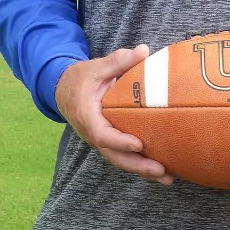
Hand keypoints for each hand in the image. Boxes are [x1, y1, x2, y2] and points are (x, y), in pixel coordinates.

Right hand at [54, 46, 173, 184]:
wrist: (63, 91)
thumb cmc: (80, 79)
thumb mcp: (96, 67)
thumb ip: (118, 61)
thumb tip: (144, 51)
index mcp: (88, 117)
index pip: (103, 135)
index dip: (120, 142)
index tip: (139, 144)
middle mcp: (94, 134)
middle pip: (114, 156)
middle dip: (138, 166)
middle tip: (161, 171)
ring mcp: (101, 142)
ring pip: (121, 161)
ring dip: (142, 171)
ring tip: (167, 178)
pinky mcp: (110, 143)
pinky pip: (124, 157)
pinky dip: (141, 166)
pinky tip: (161, 171)